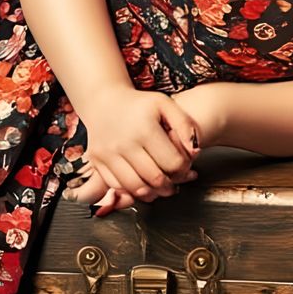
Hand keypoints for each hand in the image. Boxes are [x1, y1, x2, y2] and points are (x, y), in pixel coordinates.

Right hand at [65, 84, 222, 215]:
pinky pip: (116, 186)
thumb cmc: (138, 104)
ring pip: (135, 187)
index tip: (186, 169)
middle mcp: (124, 143)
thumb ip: (185, 125)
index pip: (172, 163)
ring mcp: (108, 153)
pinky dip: (131, 190)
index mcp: (145, 129)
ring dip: (152, 193)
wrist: (103, 100)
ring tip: (160, 188)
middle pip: (155, 179)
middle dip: (170, 186)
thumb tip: (195, 152)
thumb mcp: (166, 104)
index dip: (184, 170)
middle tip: (175, 183)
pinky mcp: (97, 161)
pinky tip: (141, 184)